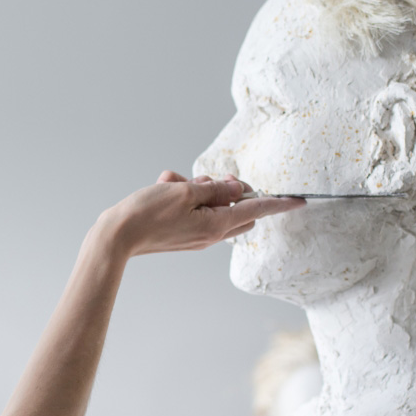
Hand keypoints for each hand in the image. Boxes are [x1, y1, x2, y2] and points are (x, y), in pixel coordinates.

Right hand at [97, 171, 304, 257]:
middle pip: (237, 209)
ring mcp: (196, 237)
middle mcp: (210, 234)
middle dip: (229, 189)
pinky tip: (164, 187)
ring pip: (212, 205)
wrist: (115, 236)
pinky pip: (193, 210)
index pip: (257, 210)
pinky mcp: (182, 235)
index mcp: (216, 225)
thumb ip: (215, 188)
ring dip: (198, 189)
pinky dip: (182, 196)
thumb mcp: (185, 192)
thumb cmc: (148, 213)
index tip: (299, 200)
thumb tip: (238, 188)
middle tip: (211, 178)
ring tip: (173, 183)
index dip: (279, 203)